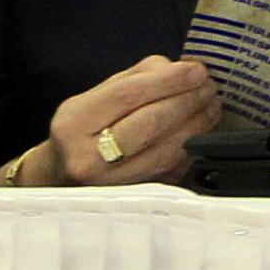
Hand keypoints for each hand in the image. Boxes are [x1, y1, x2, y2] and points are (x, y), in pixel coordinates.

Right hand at [24, 56, 221, 188]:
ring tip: (211, 107)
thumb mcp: (97, 96)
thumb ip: (138, 77)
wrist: (58, 177)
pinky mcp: (128, 199)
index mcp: (75, 121)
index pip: (129, 95)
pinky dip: (188, 150)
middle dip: (187, 102)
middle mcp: (87, 157)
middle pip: (150, 124)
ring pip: (164, 152)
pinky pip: (168, 172)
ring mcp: (108, 185)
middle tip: (209, 88)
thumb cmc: (83, 129)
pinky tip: (200, 134)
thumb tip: (182, 70)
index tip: (198, 70)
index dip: (169, 81)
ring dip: (196, 126)